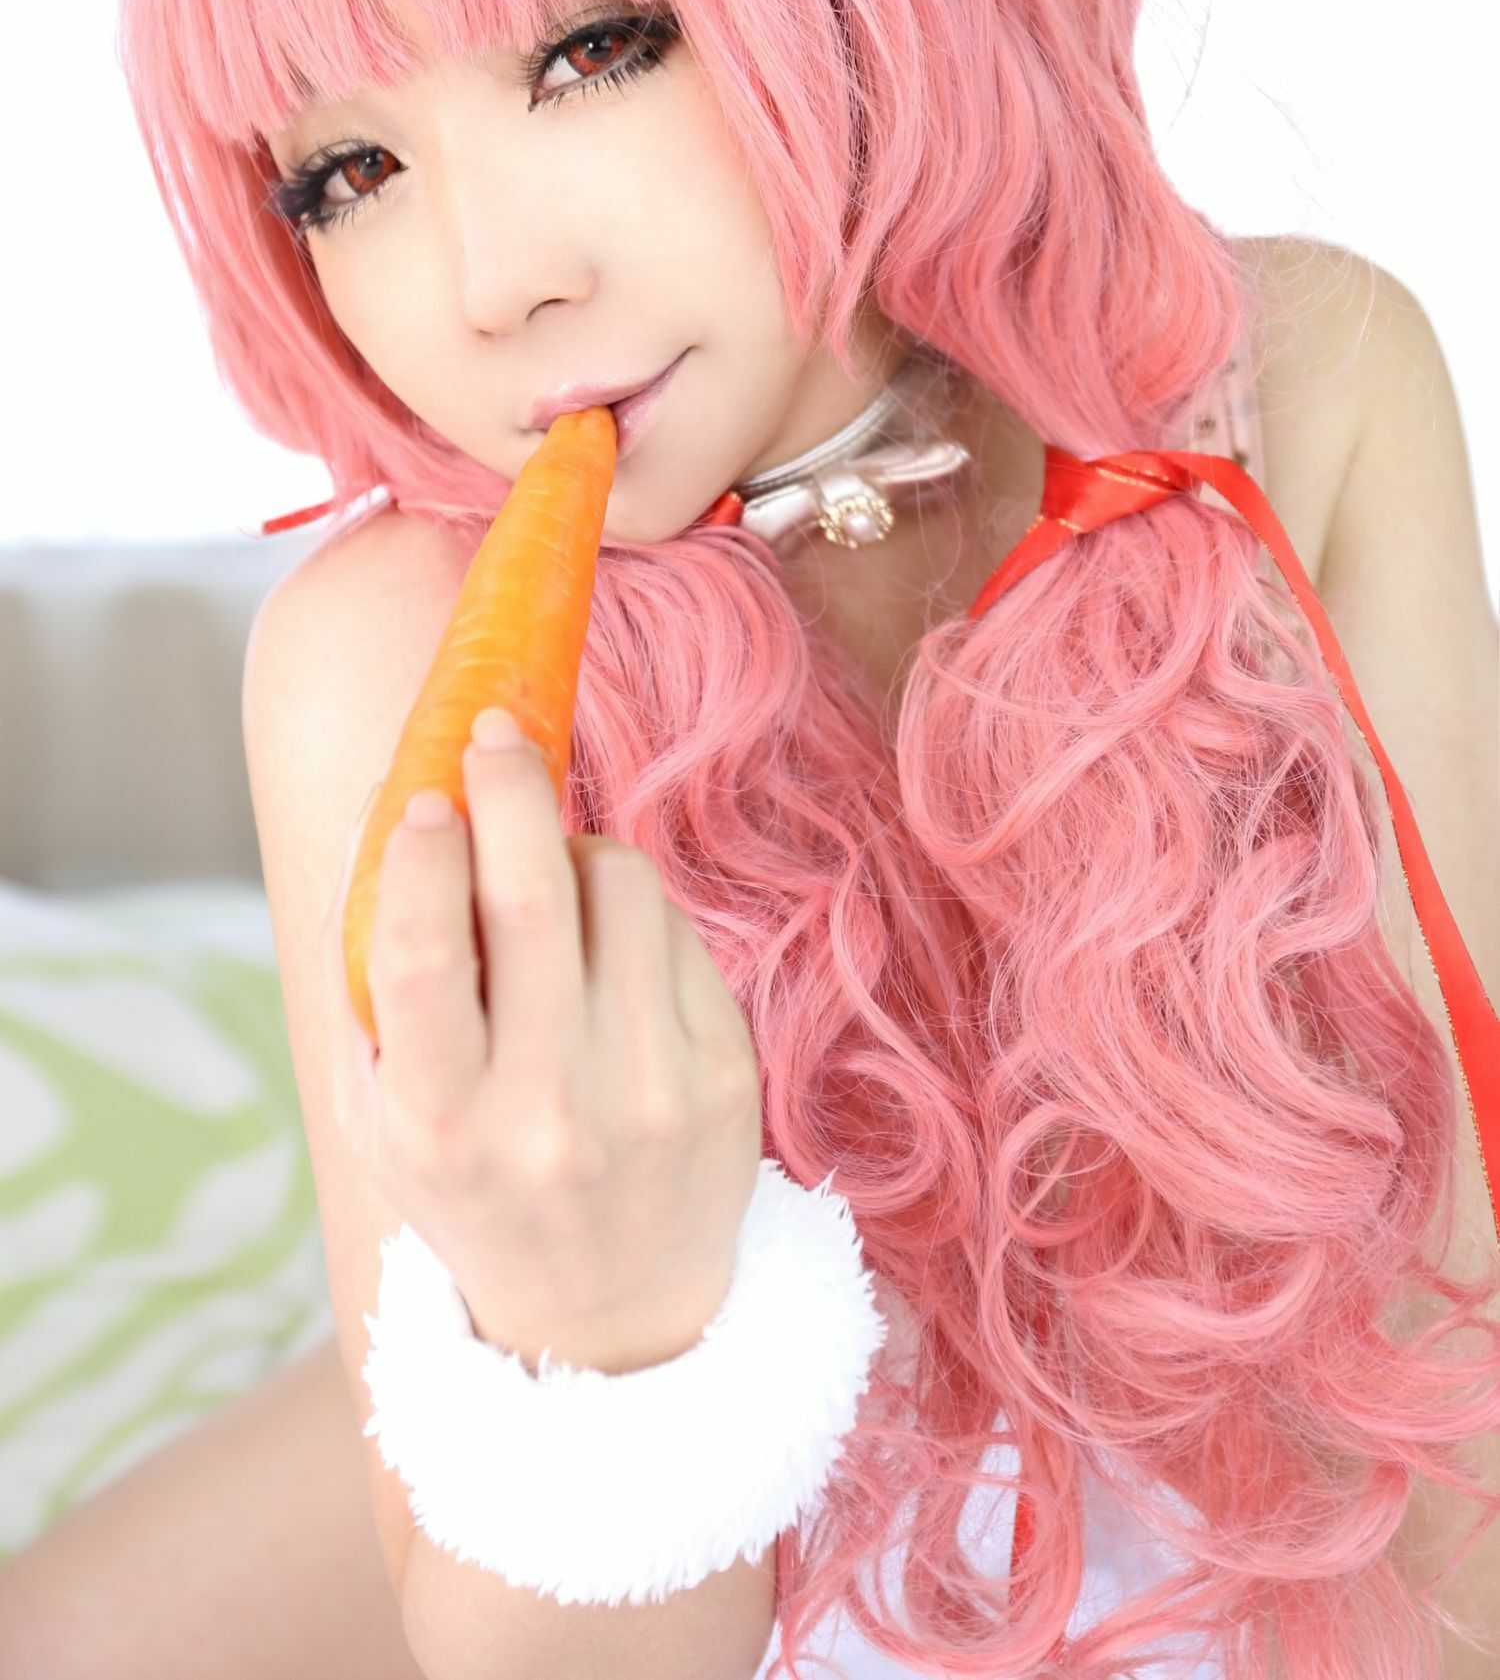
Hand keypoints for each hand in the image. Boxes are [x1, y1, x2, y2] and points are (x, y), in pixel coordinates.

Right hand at [323, 709, 764, 1373]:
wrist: (612, 1313)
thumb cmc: (473, 1183)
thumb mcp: (387, 1118)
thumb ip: (373, 983)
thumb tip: (386, 808)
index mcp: (442, 1126)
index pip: (423, 957)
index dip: (418, 856)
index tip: (417, 793)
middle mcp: (549, 1111)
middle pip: (530, 895)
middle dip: (506, 785)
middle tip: (495, 732)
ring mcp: (650, 1091)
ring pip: (616, 883)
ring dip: (572, 844)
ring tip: (546, 874)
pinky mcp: (723, 1073)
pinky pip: (670, 923)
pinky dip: (627, 899)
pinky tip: (602, 937)